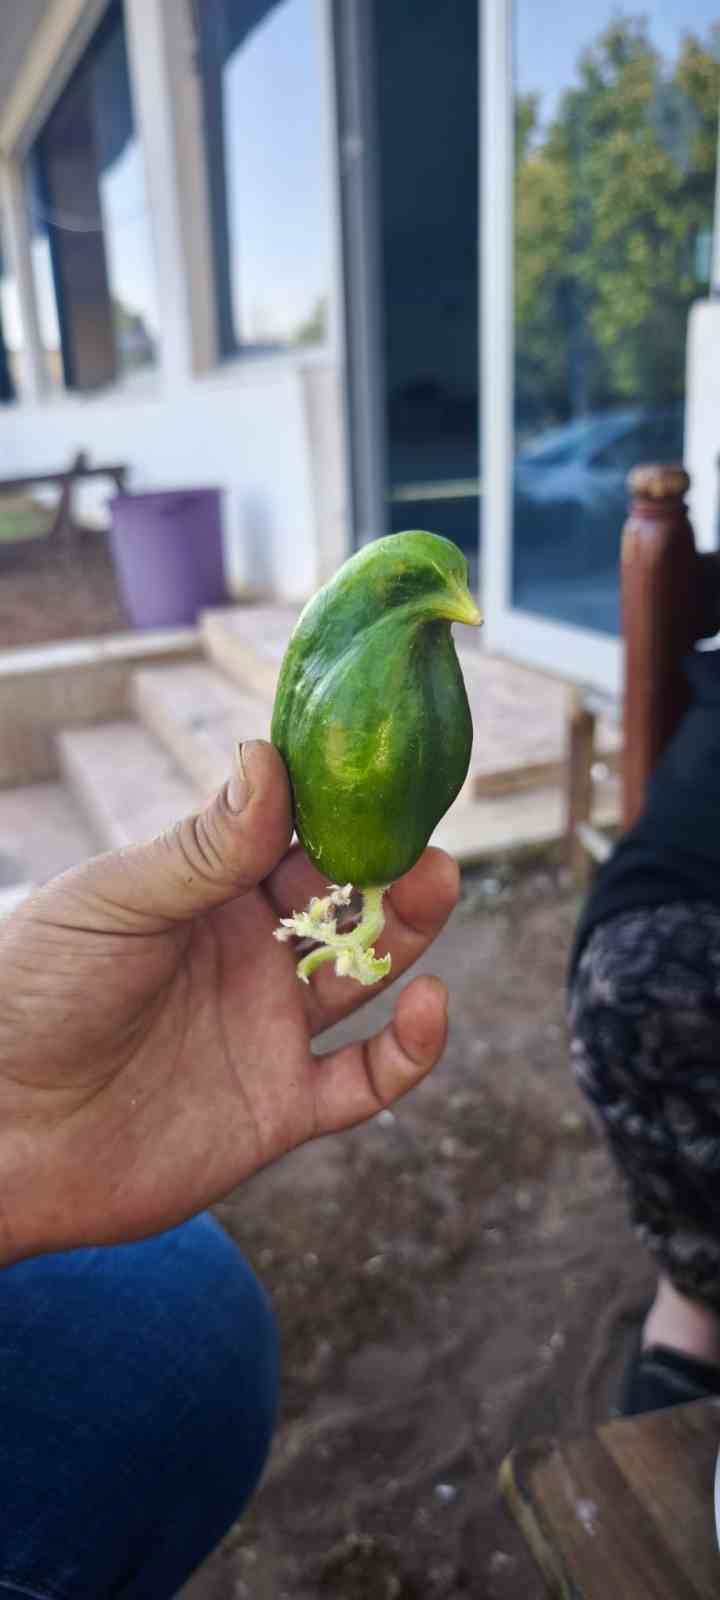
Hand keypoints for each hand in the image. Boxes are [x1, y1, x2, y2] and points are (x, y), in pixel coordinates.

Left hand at [0, 741, 457, 1262]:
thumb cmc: (32, 997)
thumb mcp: (114, 905)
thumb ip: (201, 848)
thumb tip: (266, 754)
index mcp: (205, 893)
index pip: (291, 834)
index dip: (339, 804)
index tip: (383, 765)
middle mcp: (248, 954)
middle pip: (343, 901)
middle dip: (388, 864)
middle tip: (420, 837)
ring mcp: (269, 1029)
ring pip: (367, 975)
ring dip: (408, 931)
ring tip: (433, 883)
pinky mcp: (282, 1107)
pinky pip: (366, 1081)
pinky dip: (410, 1050)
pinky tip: (429, 1005)